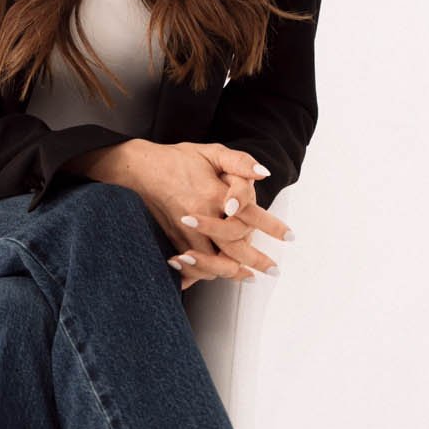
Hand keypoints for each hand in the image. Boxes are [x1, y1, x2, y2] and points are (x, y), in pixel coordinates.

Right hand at [129, 141, 291, 289]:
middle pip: (233, 247)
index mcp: (213, 193)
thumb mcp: (211, 152)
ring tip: (249, 277)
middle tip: (273, 270)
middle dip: (256, 260)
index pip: (248, 215)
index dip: (271, 226)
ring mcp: (184, 231)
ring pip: (213, 261)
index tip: (289, 236)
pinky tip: (217, 275)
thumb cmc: (177, 159)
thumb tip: (263, 174)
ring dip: (233, 272)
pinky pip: (192, 264)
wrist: (139, 170)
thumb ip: (239, 161)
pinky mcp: (173, 239)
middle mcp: (200, 216)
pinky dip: (206, 273)